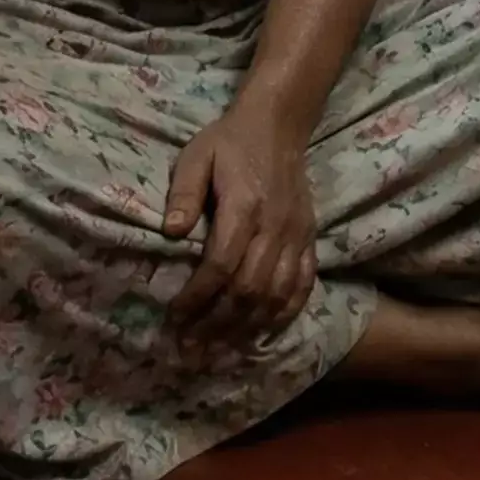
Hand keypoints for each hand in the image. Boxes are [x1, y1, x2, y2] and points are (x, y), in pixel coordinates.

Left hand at [162, 101, 317, 346]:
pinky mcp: (310, 241)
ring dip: (247, 330)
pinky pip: (302, 287)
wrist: (279, 125)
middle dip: (218, 326)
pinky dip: (283, 316)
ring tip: (219, 354)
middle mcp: (275, 227)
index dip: (198, 297)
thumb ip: (183, 192)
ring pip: (276, 296)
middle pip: (249, 290)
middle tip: (191, 352)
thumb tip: (169, 233)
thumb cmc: (228, 142)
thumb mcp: (196, 156)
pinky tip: (261, 335)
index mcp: (244, 206)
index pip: (221, 265)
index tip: (175, 318)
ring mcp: (297, 236)